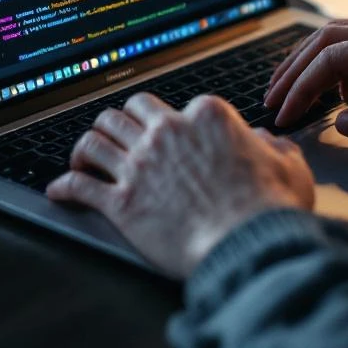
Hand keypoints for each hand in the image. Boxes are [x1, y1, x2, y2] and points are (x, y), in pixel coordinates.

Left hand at [46, 93, 314, 277]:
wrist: (248, 244)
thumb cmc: (270, 207)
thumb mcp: (289, 166)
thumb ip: (275, 147)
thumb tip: (268, 142)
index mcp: (206, 115)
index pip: (176, 104)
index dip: (172, 120)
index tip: (169, 135)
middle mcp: (167, 131)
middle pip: (127, 111)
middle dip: (122, 122)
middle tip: (120, 136)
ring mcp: (140, 164)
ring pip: (95, 137)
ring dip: (87, 146)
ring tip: (84, 156)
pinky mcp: (121, 201)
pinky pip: (78, 184)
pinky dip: (64, 185)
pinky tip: (59, 189)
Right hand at [265, 18, 347, 152]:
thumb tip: (340, 121)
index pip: (332, 57)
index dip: (301, 87)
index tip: (283, 113)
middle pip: (327, 38)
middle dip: (294, 69)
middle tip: (272, 98)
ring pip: (340, 38)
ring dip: (311, 64)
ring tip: (292, 93)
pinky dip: (337, 68)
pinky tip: (339, 98)